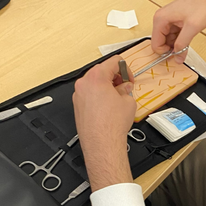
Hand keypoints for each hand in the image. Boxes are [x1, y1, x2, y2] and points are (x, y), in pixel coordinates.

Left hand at [73, 55, 136, 190]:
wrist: (101, 143)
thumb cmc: (112, 124)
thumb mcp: (128, 101)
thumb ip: (126, 89)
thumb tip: (124, 88)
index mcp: (96, 77)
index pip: (113, 62)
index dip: (125, 69)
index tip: (128, 78)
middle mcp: (84, 84)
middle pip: (102, 71)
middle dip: (115, 78)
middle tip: (125, 87)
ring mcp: (78, 95)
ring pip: (95, 84)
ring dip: (107, 87)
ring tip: (117, 99)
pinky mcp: (77, 106)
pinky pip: (90, 95)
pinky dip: (99, 96)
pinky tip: (109, 107)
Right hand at [151, 0, 205, 63]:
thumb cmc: (201, 6)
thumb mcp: (191, 28)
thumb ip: (182, 45)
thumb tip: (177, 59)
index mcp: (161, 19)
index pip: (156, 44)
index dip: (165, 53)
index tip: (176, 55)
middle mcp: (162, 19)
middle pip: (161, 42)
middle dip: (171, 49)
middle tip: (183, 51)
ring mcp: (168, 20)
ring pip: (167, 40)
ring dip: (176, 45)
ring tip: (187, 42)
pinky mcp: (175, 21)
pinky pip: (173, 35)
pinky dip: (179, 40)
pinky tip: (187, 39)